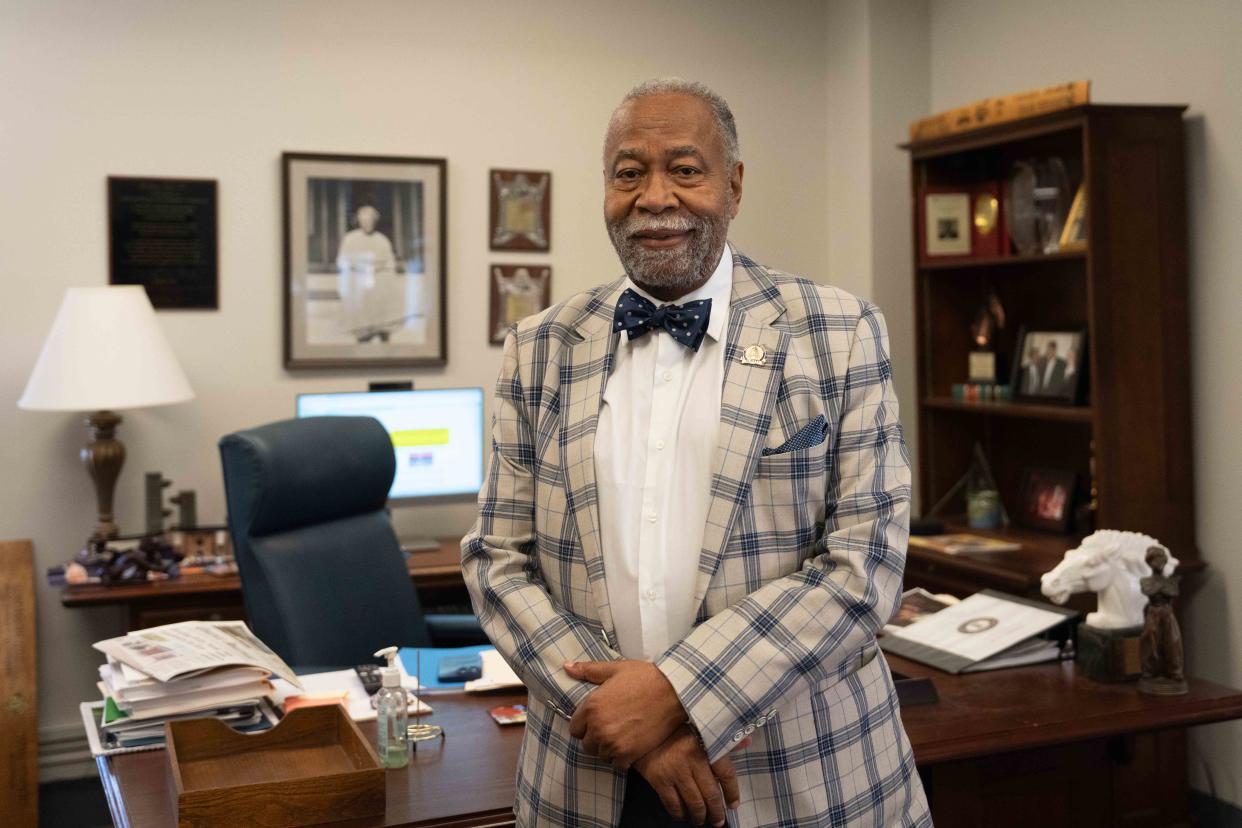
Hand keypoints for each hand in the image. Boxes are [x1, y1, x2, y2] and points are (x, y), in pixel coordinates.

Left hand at [565, 659, 684, 768]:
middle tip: (611, 727)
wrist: (673, 692)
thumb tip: (567, 667)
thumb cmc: (644, 678)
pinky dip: (621, 758)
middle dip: (595, 737)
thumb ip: (588, 670)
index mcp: (591, 707)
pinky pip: (616, 764)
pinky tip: (630, 745)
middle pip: (586, 744)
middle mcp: (598, 728)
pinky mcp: (629, 754)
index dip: (585, 724)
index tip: (597, 720)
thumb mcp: (614, 669)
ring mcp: (613, 743)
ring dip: (608, 748)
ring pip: (601, 755)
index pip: (575, 728)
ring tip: (621, 736)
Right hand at [634, 727, 747, 826]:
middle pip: (710, 794)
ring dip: (699, 816)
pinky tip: (684, 815)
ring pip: (693, 803)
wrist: (645, 729)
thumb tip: (747, 741)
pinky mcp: (658, 780)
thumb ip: (723, 739)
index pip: (726, 774)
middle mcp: (692, 760)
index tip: (734, 805)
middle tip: (719, 821)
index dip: (732, 792)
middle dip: (716, 812)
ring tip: (702, 820)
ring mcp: (674, 772)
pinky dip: (680, 814)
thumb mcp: (701, 730)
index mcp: (705, 745)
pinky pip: (673, 804)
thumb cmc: (677, 730)